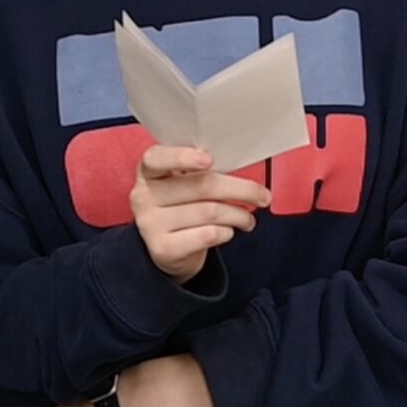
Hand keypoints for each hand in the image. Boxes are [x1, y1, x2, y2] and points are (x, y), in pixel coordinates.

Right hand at [131, 146, 269, 282]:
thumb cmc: (185, 205)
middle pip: (201, 186)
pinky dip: (227, 232)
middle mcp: (143, 196)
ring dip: (239, 215)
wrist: (171, 249)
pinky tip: (229, 231)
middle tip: (263, 196)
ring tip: (249, 218)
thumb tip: (243, 163)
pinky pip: (207, 235)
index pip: (156, 158)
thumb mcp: (186, 182)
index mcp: (149, 171)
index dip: (182, 157)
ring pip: (210, 212)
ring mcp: (150, 223)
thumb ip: (203, 170)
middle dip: (242, 190)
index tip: (209, 160)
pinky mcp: (162, 248)